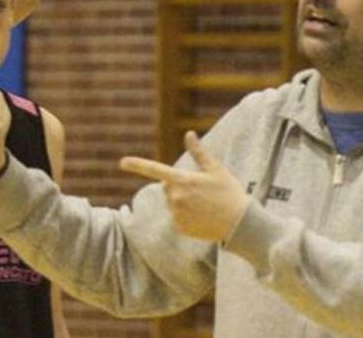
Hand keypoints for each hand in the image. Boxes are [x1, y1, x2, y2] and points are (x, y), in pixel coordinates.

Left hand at [119, 131, 248, 242]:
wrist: (240, 223)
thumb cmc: (230, 192)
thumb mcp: (216, 169)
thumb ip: (198, 152)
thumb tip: (189, 134)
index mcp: (183, 180)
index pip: (155, 170)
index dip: (137, 165)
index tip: (122, 162)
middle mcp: (175, 197)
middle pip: (168, 187)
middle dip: (179, 186)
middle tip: (202, 190)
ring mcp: (176, 214)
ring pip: (172, 203)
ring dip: (183, 202)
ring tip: (205, 205)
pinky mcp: (180, 227)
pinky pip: (177, 218)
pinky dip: (187, 217)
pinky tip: (203, 217)